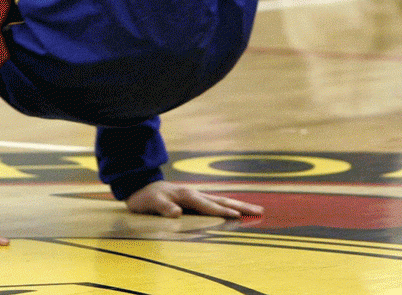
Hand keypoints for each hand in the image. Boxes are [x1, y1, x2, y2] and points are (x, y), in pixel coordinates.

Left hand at [126, 181, 262, 218]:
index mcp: (187, 195)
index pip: (209, 205)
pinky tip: (234, 210)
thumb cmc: (146, 197)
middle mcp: (195, 194)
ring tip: (255, 209)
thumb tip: (176, 213)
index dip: (222, 211)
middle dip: (241, 206)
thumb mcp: (151, 202)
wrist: (141, 186)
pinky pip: (215, 204)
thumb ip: (164, 208)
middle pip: (222, 200)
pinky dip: (228, 206)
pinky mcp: (194, 200)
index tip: (237, 216)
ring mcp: (196, 196)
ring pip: (221, 200)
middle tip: (260, 210)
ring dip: (238, 205)